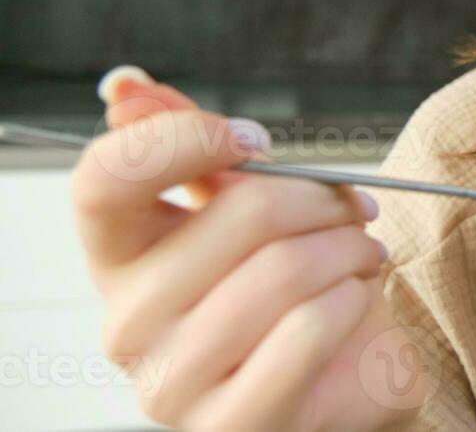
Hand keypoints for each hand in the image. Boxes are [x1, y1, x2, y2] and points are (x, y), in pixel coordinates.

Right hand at [71, 66, 427, 430]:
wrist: (343, 376)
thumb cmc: (290, 285)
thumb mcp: (244, 207)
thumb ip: (191, 144)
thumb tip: (127, 86)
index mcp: (120, 258)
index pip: (103, 181)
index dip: (183, 140)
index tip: (255, 138)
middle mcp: (127, 323)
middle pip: (238, 216)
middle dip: (321, 199)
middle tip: (354, 208)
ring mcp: (170, 383)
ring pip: (283, 271)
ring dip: (350, 250)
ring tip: (364, 255)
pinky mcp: (229, 425)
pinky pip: (308, 330)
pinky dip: (352, 301)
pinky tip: (355, 301)